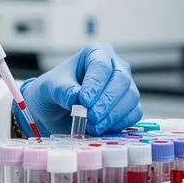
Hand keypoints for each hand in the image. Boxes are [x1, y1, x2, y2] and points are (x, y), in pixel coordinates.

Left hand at [20, 44, 141, 136]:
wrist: (55, 109)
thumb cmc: (54, 91)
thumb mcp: (49, 87)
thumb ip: (62, 90)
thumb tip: (77, 98)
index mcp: (96, 53)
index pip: (101, 65)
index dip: (95, 84)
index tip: (84, 101)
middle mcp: (115, 67)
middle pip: (121, 81)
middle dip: (106, 102)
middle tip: (90, 117)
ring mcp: (125, 86)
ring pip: (131, 97)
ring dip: (113, 115)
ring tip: (93, 126)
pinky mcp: (128, 105)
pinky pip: (134, 113)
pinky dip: (120, 123)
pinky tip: (102, 128)